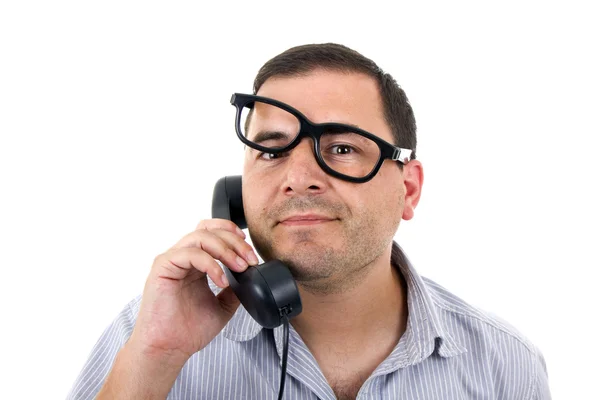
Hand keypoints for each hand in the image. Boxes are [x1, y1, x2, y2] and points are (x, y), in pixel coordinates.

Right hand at [128, 219, 258, 362]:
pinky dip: (210, 264)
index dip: (231, 233)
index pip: (212, 232)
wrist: (169, 349)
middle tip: (250, 260)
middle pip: (209, 230)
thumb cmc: (188, 330)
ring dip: (225, 249)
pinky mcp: (163, 267)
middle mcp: (182, 257)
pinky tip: (221, 280)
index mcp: (195, 263)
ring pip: (200, 237)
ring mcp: (171, 260)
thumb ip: (235, 288)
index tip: (249, 250)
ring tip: (240, 267)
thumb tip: (251, 277)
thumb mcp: (223, 305)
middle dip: (235, 242)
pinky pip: (189, 253)